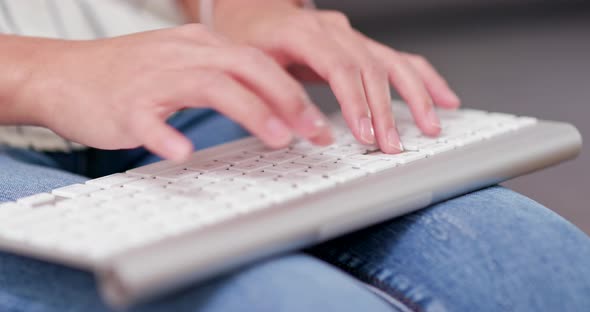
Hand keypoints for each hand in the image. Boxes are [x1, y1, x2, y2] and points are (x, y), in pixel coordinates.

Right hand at [15, 25, 331, 160]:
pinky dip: (166, 135)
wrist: (62, 74)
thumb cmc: (128, 75)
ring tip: (278, 139)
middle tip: (313, 131)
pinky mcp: (125, 105)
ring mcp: (153, 79)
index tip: (318, 123)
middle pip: (247, 68)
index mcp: (201, 47)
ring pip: (211, 87)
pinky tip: (182, 152)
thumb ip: (225, 81)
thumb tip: (273, 108)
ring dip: (251, 112)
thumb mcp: (183, 67)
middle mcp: (183, 56)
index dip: (295, 92)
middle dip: (287, 100)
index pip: (260, 63)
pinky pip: (149, 119)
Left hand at [213, 0, 461, 152]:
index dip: (355, 101)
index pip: (338, 66)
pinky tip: (444, 98)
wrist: (253, 11)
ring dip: (415, 97)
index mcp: (302, 31)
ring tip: (430, 127)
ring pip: (392, 62)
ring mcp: (351, 36)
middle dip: (385, 111)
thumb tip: (305, 132)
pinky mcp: (362, 45)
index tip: (364, 133)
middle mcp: (333, 30)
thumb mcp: (248, 69)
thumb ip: (274, 99)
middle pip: (370, 67)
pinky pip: (400, 59)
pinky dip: (425, 79)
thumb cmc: (248, 38)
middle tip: (391, 145)